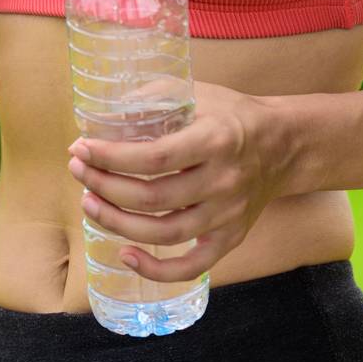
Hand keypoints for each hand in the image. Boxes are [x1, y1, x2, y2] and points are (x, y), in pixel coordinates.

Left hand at [66, 79, 286, 283]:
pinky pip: (192, 265)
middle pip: (153, 197)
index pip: (155, 156)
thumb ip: (154, 99)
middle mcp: (223, 181)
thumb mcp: (198, 92)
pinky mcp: (231, 237)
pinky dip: (156, 269)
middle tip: (78, 171)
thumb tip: (103, 117)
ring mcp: (228, 214)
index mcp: (215, 139)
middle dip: (105, 186)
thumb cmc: (231, 114)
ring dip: (118, 223)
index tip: (82, 148)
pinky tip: (125, 255)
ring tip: (89, 204)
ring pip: (165, 233)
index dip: (112, 157)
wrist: (283, 144)